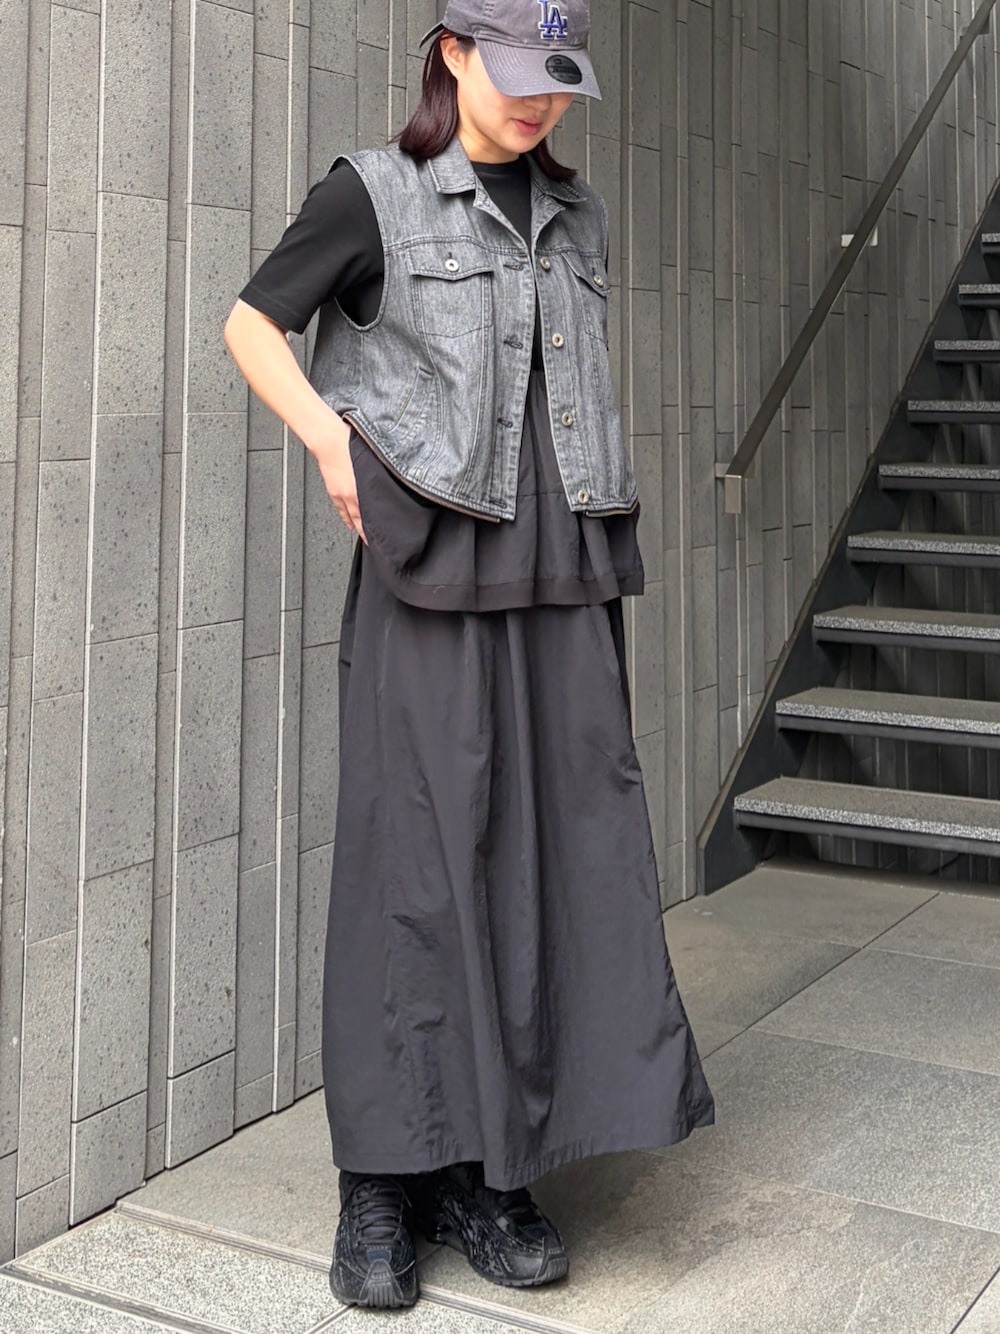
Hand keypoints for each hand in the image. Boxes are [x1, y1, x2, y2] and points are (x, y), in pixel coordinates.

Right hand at [309, 414, 366, 543]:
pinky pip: (339, 507)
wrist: (328, 439)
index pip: (364, 517)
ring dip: (353, 524)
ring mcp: (337, 493)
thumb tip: (386, 484)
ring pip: (346, 514)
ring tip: (359, 532)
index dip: (369, 530)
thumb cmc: (349, 445)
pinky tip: (347, 517)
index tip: (377, 539)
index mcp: (357, 491)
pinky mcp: (332, 489)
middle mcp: (347, 495)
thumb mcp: (370, 464)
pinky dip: (344, 515)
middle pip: (356, 519)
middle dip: (363, 531)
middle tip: (370, 541)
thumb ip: (377, 478)